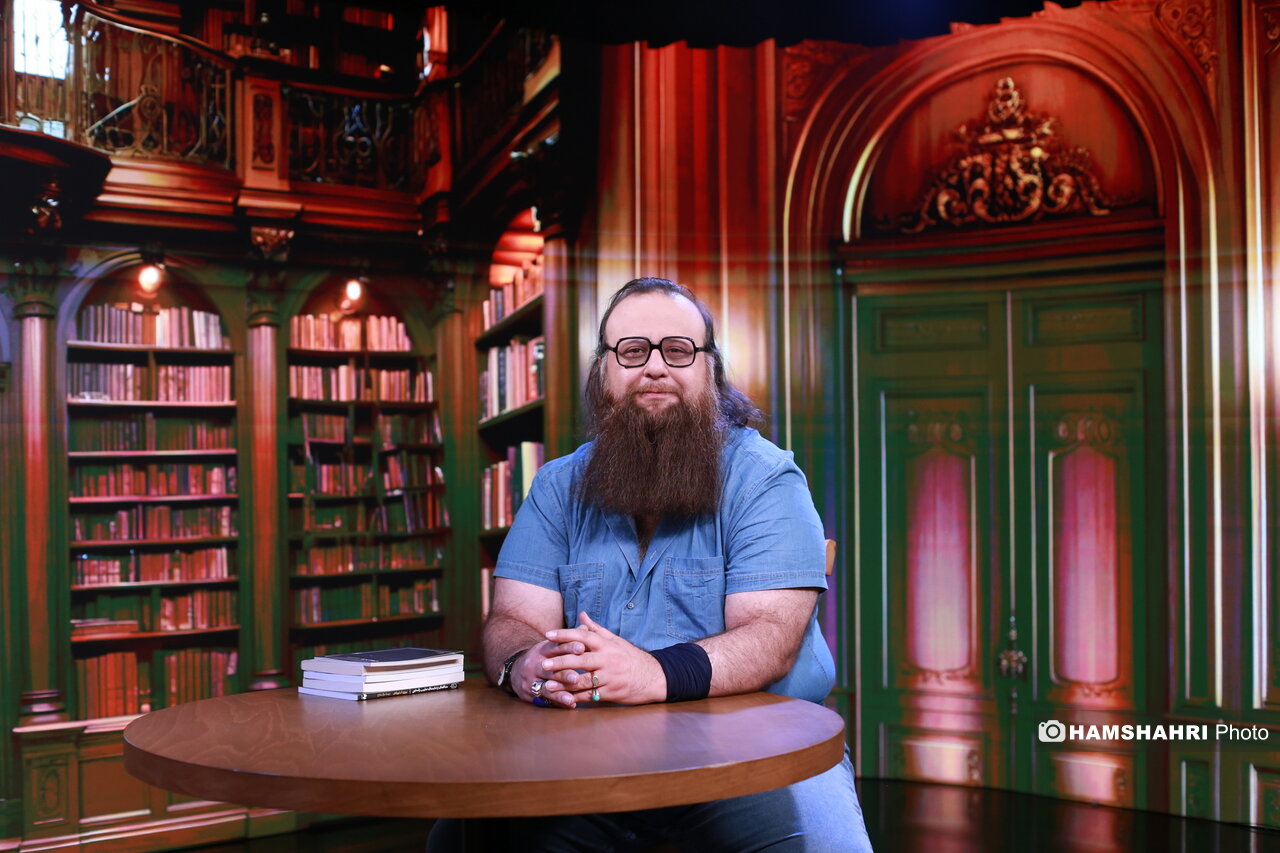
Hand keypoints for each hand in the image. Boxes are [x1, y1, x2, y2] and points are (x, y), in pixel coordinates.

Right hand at [513, 639, 586, 707]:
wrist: (515, 670)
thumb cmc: (542, 657)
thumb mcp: (551, 645)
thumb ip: (568, 639)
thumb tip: (586, 626)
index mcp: (542, 650)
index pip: (556, 648)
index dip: (569, 647)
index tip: (582, 648)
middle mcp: (535, 665)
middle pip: (550, 669)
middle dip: (563, 674)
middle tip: (576, 677)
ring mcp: (531, 680)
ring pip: (546, 686)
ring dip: (560, 692)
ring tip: (571, 697)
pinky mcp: (530, 694)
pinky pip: (545, 699)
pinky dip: (558, 702)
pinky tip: (570, 704)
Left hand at [542, 612, 666, 705]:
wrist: (653, 677)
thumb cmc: (630, 657)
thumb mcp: (615, 641)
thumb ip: (596, 629)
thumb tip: (581, 615)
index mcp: (607, 645)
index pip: (583, 637)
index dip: (565, 635)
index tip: (548, 635)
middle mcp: (608, 660)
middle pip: (581, 660)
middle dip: (561, 661)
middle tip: (544, 662)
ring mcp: (609, 678)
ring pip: (583, 680)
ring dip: (564, 683)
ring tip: (547, 684)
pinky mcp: (611, 693)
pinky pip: (590, 696)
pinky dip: (575, 698)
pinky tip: (563, 698)